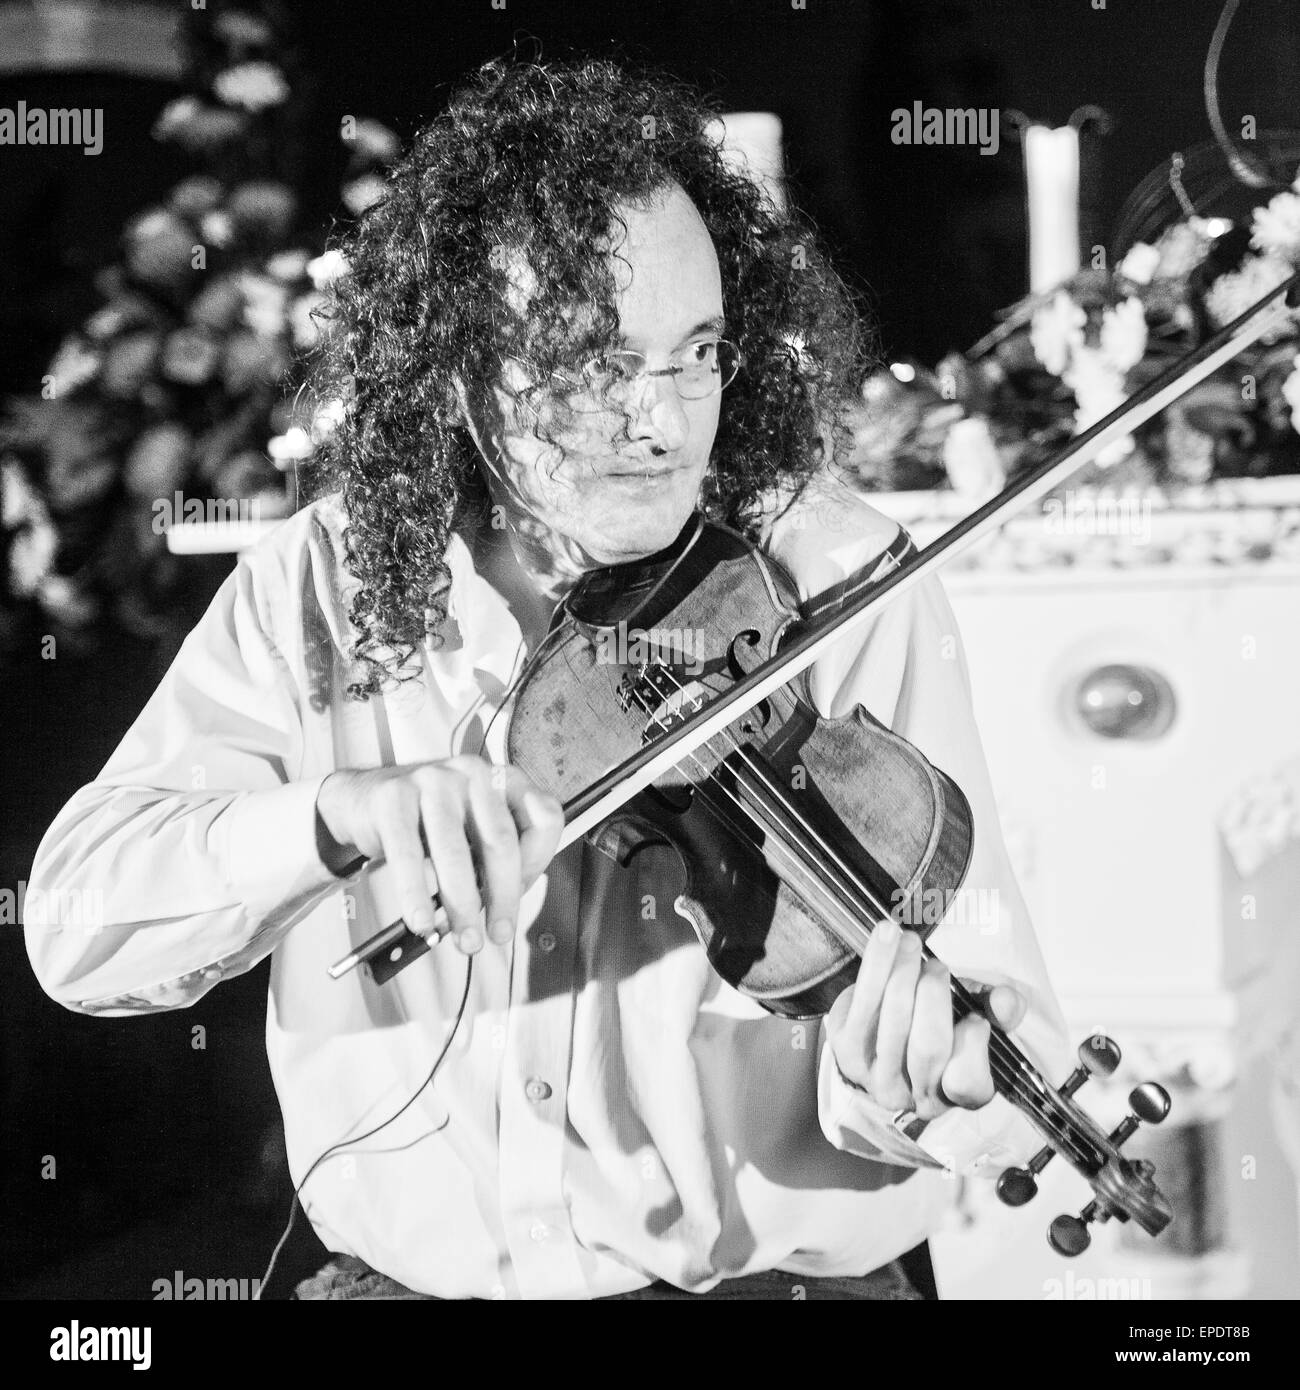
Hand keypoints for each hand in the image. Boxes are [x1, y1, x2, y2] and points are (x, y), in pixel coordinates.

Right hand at [315, 758, 563, 953]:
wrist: (363, 800)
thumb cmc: (428, 822)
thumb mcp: (474, 830)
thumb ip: (496, 858)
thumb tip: (505, 907)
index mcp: (503, 779)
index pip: (544, 818)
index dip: (538, 863)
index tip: (522, 895)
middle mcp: (473, 773)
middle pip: (501, 842)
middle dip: (502, 897)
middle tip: (497, 935)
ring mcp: (432, 780)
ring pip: (456, 852)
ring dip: (462, 905)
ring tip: (463, 938)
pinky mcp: (393, 797)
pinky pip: (408, 855)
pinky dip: (416, 895)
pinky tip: (421, 920)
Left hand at [826, 918, 1026, 1121]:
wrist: (878, 1039)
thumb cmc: (935, 1026)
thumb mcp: (974, 1016)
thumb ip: (998, 1009)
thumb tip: (1006, 1000)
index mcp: (953, 1095)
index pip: (967, 1084)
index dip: (972, 1049)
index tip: (976, 1018)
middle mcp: (913, 1094)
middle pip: (927, 1049)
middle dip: (934, 1000)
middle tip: (938, 967)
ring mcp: (874, 1075)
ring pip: (893, 1023)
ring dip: (902, 974)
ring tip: (910, 942)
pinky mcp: (845, 1050)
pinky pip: (862, 1004)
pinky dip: (876, 965)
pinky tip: (886, 938)